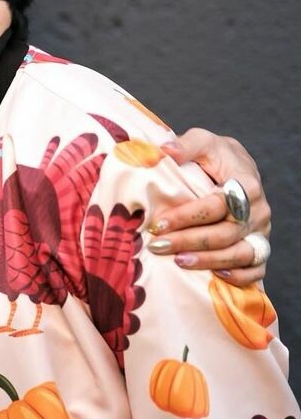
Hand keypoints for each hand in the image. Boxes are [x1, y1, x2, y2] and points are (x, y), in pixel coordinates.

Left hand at [147, 129, 270, 286]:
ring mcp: (261, 231)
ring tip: (178, 263)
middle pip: (226, 233)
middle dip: (189, 242)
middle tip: (157, 246)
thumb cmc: (214, 156)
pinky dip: (239, 276)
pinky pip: (256, 269)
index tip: (157, 224)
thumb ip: (185, 144)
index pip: (217, 206)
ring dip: (209, 261)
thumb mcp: (202, 141)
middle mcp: (258, 210)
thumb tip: (164, 151)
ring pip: (241, 254)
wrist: (236, 168)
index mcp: (247, 184)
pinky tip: (214, 276)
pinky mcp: (261, 247)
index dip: (186, 217)